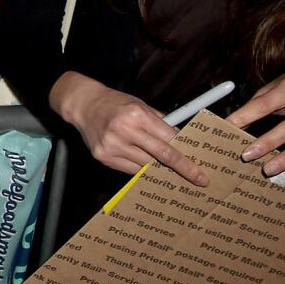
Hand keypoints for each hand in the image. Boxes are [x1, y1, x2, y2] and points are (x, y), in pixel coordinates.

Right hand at [52, 71, 208, 185]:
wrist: (84, 105)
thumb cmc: (115, 103)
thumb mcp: (140, 105)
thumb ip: (160, 123)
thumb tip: (182, 143)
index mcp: (136, 114)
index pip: (169, 139)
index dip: (187, 154)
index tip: (200, 165)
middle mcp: (124, 130)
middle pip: (161, 156)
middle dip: (183, 169)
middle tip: (199, 179)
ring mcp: (112, 145)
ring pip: (146, 166)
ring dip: (161, 170)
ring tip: (172, 173)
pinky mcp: (104, 157)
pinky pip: (130, 169)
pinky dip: (142, 169)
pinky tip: (149, 168)